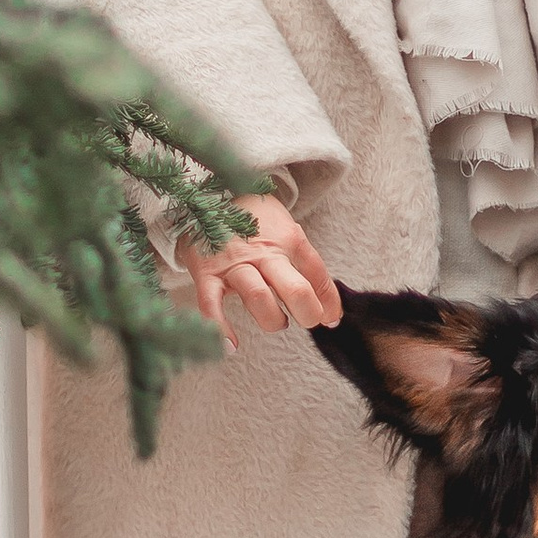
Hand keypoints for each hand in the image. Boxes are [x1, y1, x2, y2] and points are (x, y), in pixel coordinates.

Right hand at [183, 194, 343, 350]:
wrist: (209, 192)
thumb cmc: (254, 219)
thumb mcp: (286, 230)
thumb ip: (307, 265)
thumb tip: (331, 312)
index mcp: (288, 238)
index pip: (317, 273)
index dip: (329, 301)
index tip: (330, 318)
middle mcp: (263, 251)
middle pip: (295, 289)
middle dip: (308, 313)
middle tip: (308, 320)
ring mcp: (234, 263)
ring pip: (258, 298)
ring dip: (272, 320)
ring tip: (277, 321)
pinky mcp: (206, 272)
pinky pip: (211, 304)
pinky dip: (220, 328)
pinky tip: (231, 345)